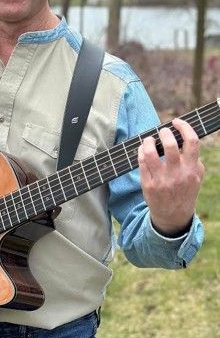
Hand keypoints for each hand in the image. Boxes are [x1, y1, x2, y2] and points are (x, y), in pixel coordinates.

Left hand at [138, 118, 203, 235]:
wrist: (173, 216)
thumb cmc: (185, 190)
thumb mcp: (195, 176)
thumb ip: (193, 159)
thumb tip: (184, 137)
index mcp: (193, 169)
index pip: (192, 142)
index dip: (184, 127)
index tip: (177, 122)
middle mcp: (178, 173)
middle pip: (170, 145)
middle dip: (164, 133)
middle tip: (162, 131)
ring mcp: (162, 179)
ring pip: (150, 153)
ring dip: (148, 142)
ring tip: (149, 140)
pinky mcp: (148, 185)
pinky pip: (141, 162)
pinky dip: (141, 152)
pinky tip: (142, 150)